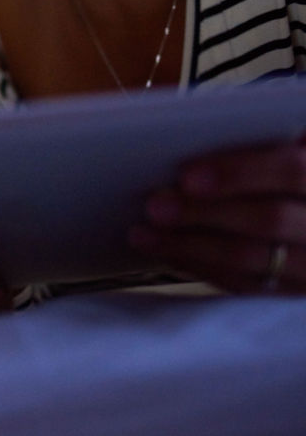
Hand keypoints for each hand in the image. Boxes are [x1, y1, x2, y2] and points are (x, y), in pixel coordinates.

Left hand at [132, 139, 305, 293]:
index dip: (239, 172)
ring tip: (144, 234)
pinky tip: (168, 253)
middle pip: (268, 219)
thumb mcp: (282, 150)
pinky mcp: (294, 291)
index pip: (292, 171)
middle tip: (154, 206)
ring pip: (252, 259)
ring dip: (190, 246)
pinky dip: (201, 267)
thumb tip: (190, 145)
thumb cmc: (287, 170)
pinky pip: (245, 284)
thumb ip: (257, 145)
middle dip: (204, 212)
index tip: (187, 176)